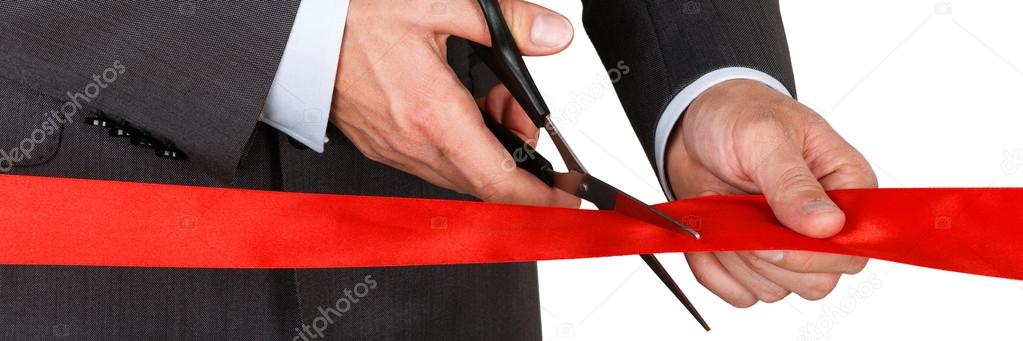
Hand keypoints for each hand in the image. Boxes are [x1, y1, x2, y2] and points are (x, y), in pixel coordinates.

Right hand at [332, 0, 577, 206]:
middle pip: (485, 178)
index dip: (542, 197)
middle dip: (518, 152)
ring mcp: (394, 150)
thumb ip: (502, 21)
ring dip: (488, 148)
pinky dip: (461, 145)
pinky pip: (435, 163)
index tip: (569, 198)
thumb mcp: (435, 2)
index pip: (499, 180)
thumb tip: (550, 33)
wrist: (295, 33)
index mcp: (431, 114)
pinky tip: (459, 107)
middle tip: (518, 108)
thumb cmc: (351, 19)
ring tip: (488, 98)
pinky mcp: (382, 146)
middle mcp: (412, 143)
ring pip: (461, 172)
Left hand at [667, 79, 876, 306]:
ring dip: (735, 261)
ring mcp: (786, 246)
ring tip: (720, 215)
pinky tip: (706, 237)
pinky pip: (739, 292)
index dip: (811, 255)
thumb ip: (792, 182)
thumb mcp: (764, 136)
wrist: (692, 122)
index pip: (852, 250)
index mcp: (845, 188)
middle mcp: (822, 226)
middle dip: (766, 260)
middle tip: (735, 218)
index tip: (768, 236)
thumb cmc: (738, 114)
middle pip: (816, 283)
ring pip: (774, 291)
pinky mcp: (751, 260)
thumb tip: (828, 226)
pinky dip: (714, 271)